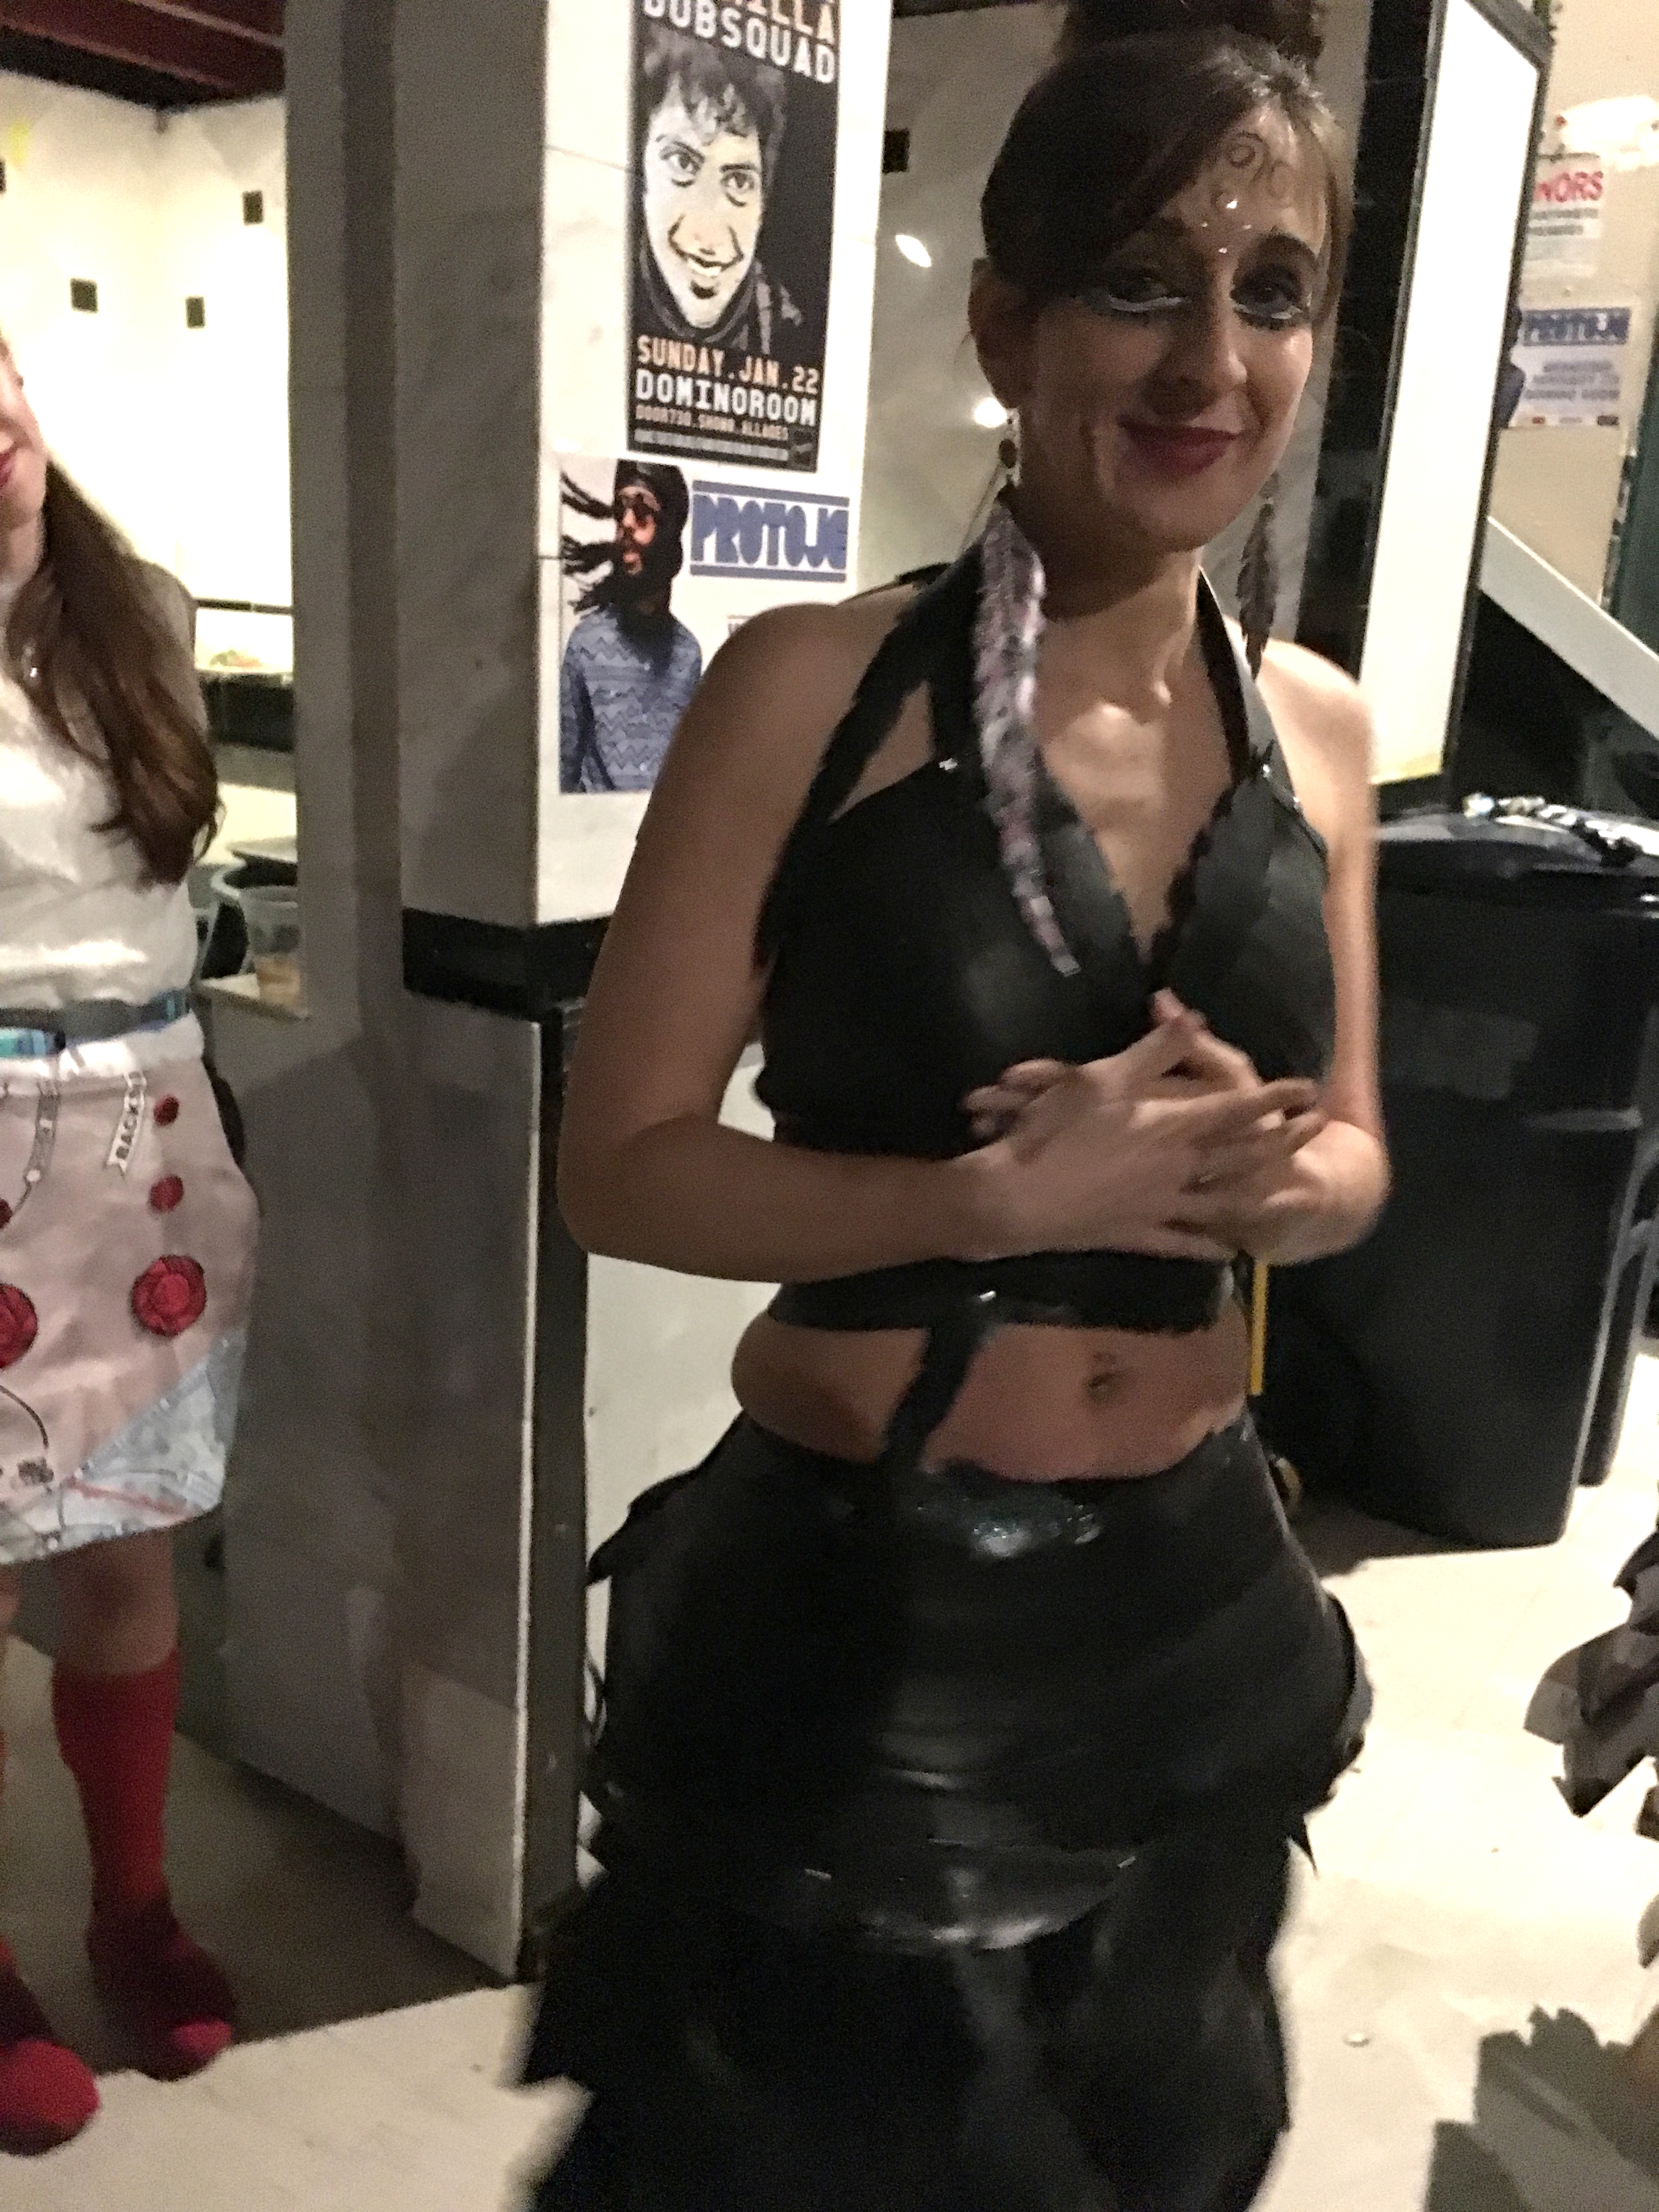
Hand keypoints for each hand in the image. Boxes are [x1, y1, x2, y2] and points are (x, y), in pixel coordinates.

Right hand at [966, 1017, 1322, 1262]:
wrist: (1017, 1200)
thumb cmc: (1056, 1133)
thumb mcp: (1102, 1079)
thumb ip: (1153, 1051)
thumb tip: (1193, 1018)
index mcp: (1171, 1128)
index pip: (1236, 1108)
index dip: (1274, 1097)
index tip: (1308, 1087)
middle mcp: (1177, 1169)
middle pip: (1241, 1155)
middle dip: (1282, 1140)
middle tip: (1316, 1129)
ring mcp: (1161, 1207)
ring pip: (1223, 1201)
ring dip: (1260, 1193)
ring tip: (1293, 1192)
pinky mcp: (1138, 1235)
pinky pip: (1183, 1243)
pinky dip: (1209, 1246)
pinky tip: (1229, 1250)